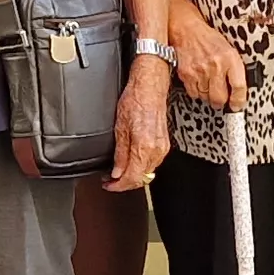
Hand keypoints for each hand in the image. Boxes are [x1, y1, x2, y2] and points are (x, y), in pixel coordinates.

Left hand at [105, 58, 170, 191]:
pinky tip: (132, 163)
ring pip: (148, 172)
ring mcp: (162, 148)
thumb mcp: (120, 128)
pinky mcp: (164, 144)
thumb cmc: (135, 101)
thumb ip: (120, 154)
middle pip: (141, 178)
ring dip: (133, 176)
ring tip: (119, 173)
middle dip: (125, 183)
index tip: (109, 185)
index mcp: (144, 147)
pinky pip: (152, 163)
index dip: (118, 186)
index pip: (132, 178)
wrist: (150, 88)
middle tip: (111, 181)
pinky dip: (141, 167)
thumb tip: (117, 171)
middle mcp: (156, 150)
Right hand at [171, 11, 246, 111]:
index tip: (237, 105)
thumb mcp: (229, 50)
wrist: (187, 30)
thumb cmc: (209, 40)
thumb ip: (235, 70)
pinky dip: (196, 91)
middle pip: (220, 98)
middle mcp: (215, 65)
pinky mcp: (186, 74)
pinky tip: (198, 81)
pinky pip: (194, 94)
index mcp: (230, 58)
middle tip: (221, 98)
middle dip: (221, 101)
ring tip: (208, 83)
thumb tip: (239, 92)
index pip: (239, 87)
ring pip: (206, 98)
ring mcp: (200, 71)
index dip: (239, 100)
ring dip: (208, 95)